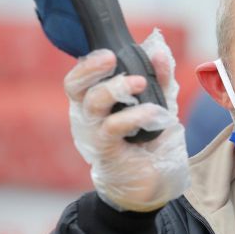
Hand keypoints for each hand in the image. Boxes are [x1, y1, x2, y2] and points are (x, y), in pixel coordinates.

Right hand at [65, 29, 189, 211]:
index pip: (79, 77)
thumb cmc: (148, 140)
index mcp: (95, 101)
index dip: (88, 63)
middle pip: (75, 86)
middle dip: (90, 68)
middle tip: (112, 58)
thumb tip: (160, 52)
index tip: (108, 51)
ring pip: (93, 103)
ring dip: (116, 88)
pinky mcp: (107, 151)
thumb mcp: (157, 103)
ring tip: (140, 83)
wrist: (151, 182)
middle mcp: (89, 116)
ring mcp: (95, 134)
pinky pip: (112, 127)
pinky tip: (154, 112)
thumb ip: (159, 78)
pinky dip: (134, 115)